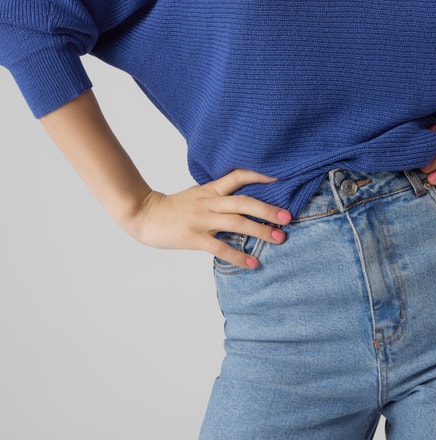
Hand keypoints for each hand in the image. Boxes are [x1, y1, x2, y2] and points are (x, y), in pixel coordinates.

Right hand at [126, 169, 291, 268]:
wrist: (143, 214)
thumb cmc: (172, 207)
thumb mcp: (197, 194)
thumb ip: (216, 196)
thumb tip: (241, 201)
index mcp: (210, 189)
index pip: (238, 176)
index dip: (259, 176)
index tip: (280, 181)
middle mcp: (209, 202)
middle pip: (244, 202)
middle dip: (268, 209)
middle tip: (288, 217)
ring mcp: (202, 219)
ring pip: (237, 222)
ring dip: (260, 231)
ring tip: (279, 238)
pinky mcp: (193, 237)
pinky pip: (220, 247)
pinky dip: (238, 256)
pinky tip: (252, 263)